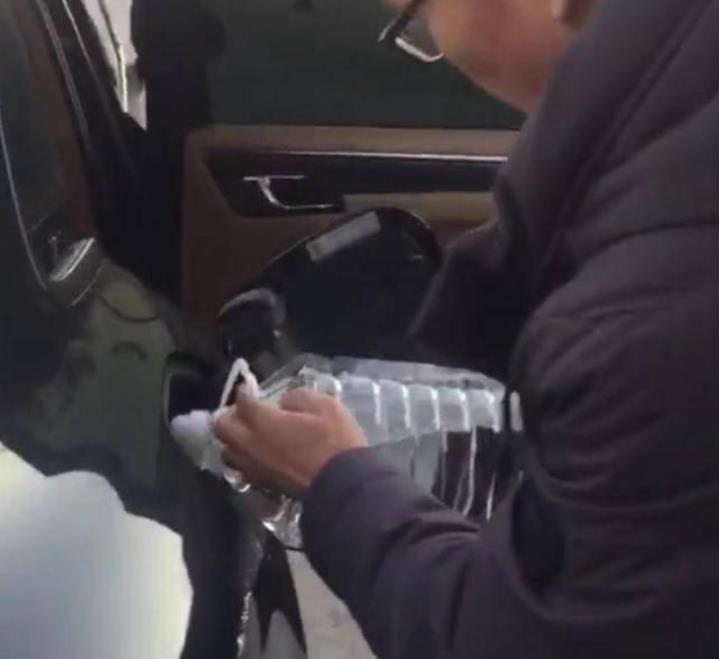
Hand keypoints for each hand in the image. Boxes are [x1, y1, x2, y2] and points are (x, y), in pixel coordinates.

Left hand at [214, 387, 367, 496]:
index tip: (250, 387)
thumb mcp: (325, 406)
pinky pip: (241, 468)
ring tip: (246, 433)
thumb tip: (284, 403)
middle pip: (222, 427)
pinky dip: (243, 458)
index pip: (243, 402)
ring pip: (227, 451)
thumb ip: (298, 398)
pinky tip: (257, 454)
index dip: (245, 391)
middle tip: (244, 410)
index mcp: (263, 422)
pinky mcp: (263, 484)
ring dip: (233, 439)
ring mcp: (255, 467)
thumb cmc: (336, 441)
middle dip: (229, 414)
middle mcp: (251, 445)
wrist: (343, 485)